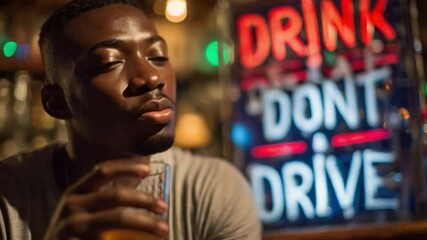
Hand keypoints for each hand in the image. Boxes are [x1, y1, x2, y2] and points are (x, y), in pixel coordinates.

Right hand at [43, 159, 168, 239]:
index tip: (148, 169)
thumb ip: (106, 202)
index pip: (101, 171)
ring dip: (145, 223)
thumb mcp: (82, 211)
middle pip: (115, 196)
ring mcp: (71, 227)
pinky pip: (109, 239)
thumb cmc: (73, 232)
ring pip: (117, 219)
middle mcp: (71, 206)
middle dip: (144, 200)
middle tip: (163, 207)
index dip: (125, 167)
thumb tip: (146, 197)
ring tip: (164, 230)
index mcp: (76, 192)